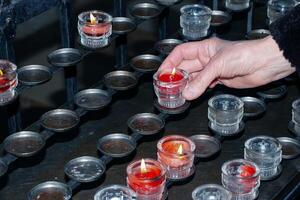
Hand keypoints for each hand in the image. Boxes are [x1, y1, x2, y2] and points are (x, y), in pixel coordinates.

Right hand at [159, 36, 294, 99]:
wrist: (265, 64)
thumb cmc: (245, 54)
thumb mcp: (218, 65)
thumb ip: (201, 80)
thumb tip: (187, 94)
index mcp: (204, 48)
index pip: (180, 53)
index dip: (169, 63)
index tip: (161, 73)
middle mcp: (206, 59)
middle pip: (185, 67)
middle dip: (176, 77)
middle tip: (166, 87)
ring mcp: (212, 71)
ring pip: (193, 78)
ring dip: (185, 86)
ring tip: (176, 94)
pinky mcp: (219, 81)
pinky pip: (203, 86)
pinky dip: (196, 91)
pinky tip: (190, 96)